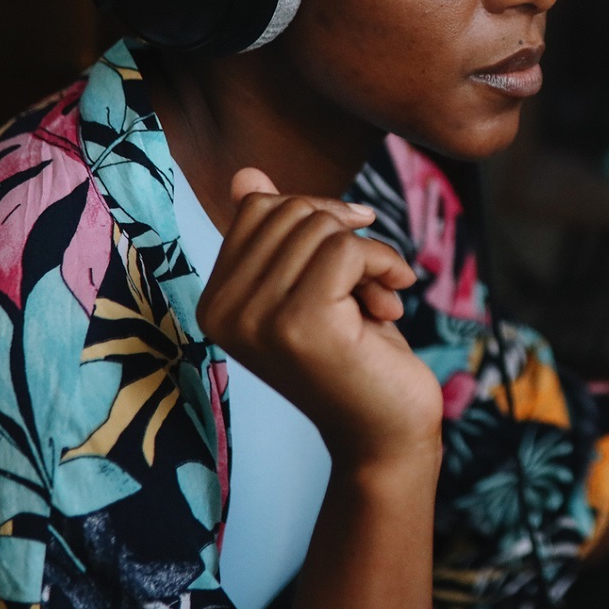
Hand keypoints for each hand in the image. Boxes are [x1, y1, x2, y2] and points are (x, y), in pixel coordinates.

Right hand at [196, 168, 441, 473]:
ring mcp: (257, 319)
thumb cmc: (358, 354)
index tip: (348, 267)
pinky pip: (348, 249)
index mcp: (216, 300)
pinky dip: (384, 265)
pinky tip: (392, 305)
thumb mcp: (315, 285)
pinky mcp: (299, 324)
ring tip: (379, 302)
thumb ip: (278, 236)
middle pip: (292, 210)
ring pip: (323, 227)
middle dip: (346, 235)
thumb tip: (246, 175)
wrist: (385, 433)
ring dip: (370, 257)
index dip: (320, 220)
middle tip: (369, 285)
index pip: (261, 207)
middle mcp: (223, 311)